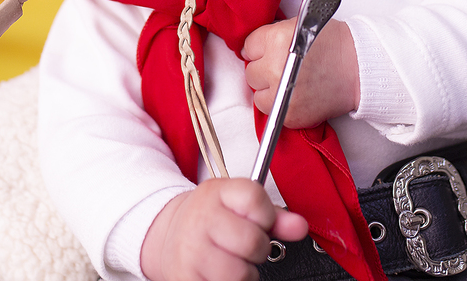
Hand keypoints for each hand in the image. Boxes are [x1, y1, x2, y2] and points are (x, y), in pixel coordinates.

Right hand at [141, 179, 307, 280]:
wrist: (167, 236)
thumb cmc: (208, 220)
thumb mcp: (237, 205)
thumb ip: (273, 215)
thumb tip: (299, 226)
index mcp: (215, 193)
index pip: (255, 198)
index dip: (265, 215)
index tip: (258, 221)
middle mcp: (200, 220)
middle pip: (253, 241)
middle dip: (257, 249)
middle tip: (244, 246)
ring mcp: (191, 251)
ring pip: (241, 273)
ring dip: (244, 273)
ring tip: (232, 261)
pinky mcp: (185, 278)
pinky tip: (219, 273)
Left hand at [241, 19, 359, 127]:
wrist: (360, 70)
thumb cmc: (336, 45)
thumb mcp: (300, 25)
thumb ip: (274, 34)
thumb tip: (253, 47)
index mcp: (277, 40)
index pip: (249, 46)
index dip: (260, 48)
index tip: (268, 51)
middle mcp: (275, 67)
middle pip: (251, 72)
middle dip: (264, 69)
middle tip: (282, 67)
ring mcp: (281, 92)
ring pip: (257, 94)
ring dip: (268, 90)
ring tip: (288, 83)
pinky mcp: (289, 114)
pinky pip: (270, 111)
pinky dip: (279, 105)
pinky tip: (295, 94)